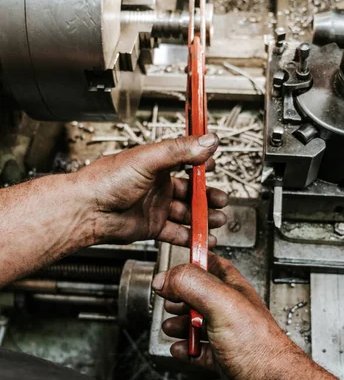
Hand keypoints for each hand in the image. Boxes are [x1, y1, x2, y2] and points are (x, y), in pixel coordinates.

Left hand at [77, 133, 227, 244]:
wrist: (86, 210)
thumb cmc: (106, 180)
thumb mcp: (148, 159)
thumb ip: (180, 151)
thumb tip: (208, 141)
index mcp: (156, 163)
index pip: (186, 160)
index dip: (203, 165)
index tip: (215, 167)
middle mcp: (157, 184)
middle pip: (191, 190)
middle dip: (208, 196)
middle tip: (222, 200)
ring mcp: (155, 206)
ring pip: (187, 212)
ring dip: (204, 216)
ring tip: (218, 219)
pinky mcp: (152, 226)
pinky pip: (177, 232)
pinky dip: (192, 236)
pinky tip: (203, 238)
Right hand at [152, 253, 295, 379]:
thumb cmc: (258, 345)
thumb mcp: (220, 303)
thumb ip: (191, 284)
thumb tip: (166, 278)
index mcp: (233, 289)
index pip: (211, 263)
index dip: (192, 261)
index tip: (173, 266)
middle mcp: (230, 308)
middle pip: (200, 294)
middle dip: (180, 296)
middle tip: (167, 299)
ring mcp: (227, 333)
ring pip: (198, 322)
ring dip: (181, 324)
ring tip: (171, 326)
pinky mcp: (224, 357)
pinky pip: (200, 349)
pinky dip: (188, 349)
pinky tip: (181, 349)